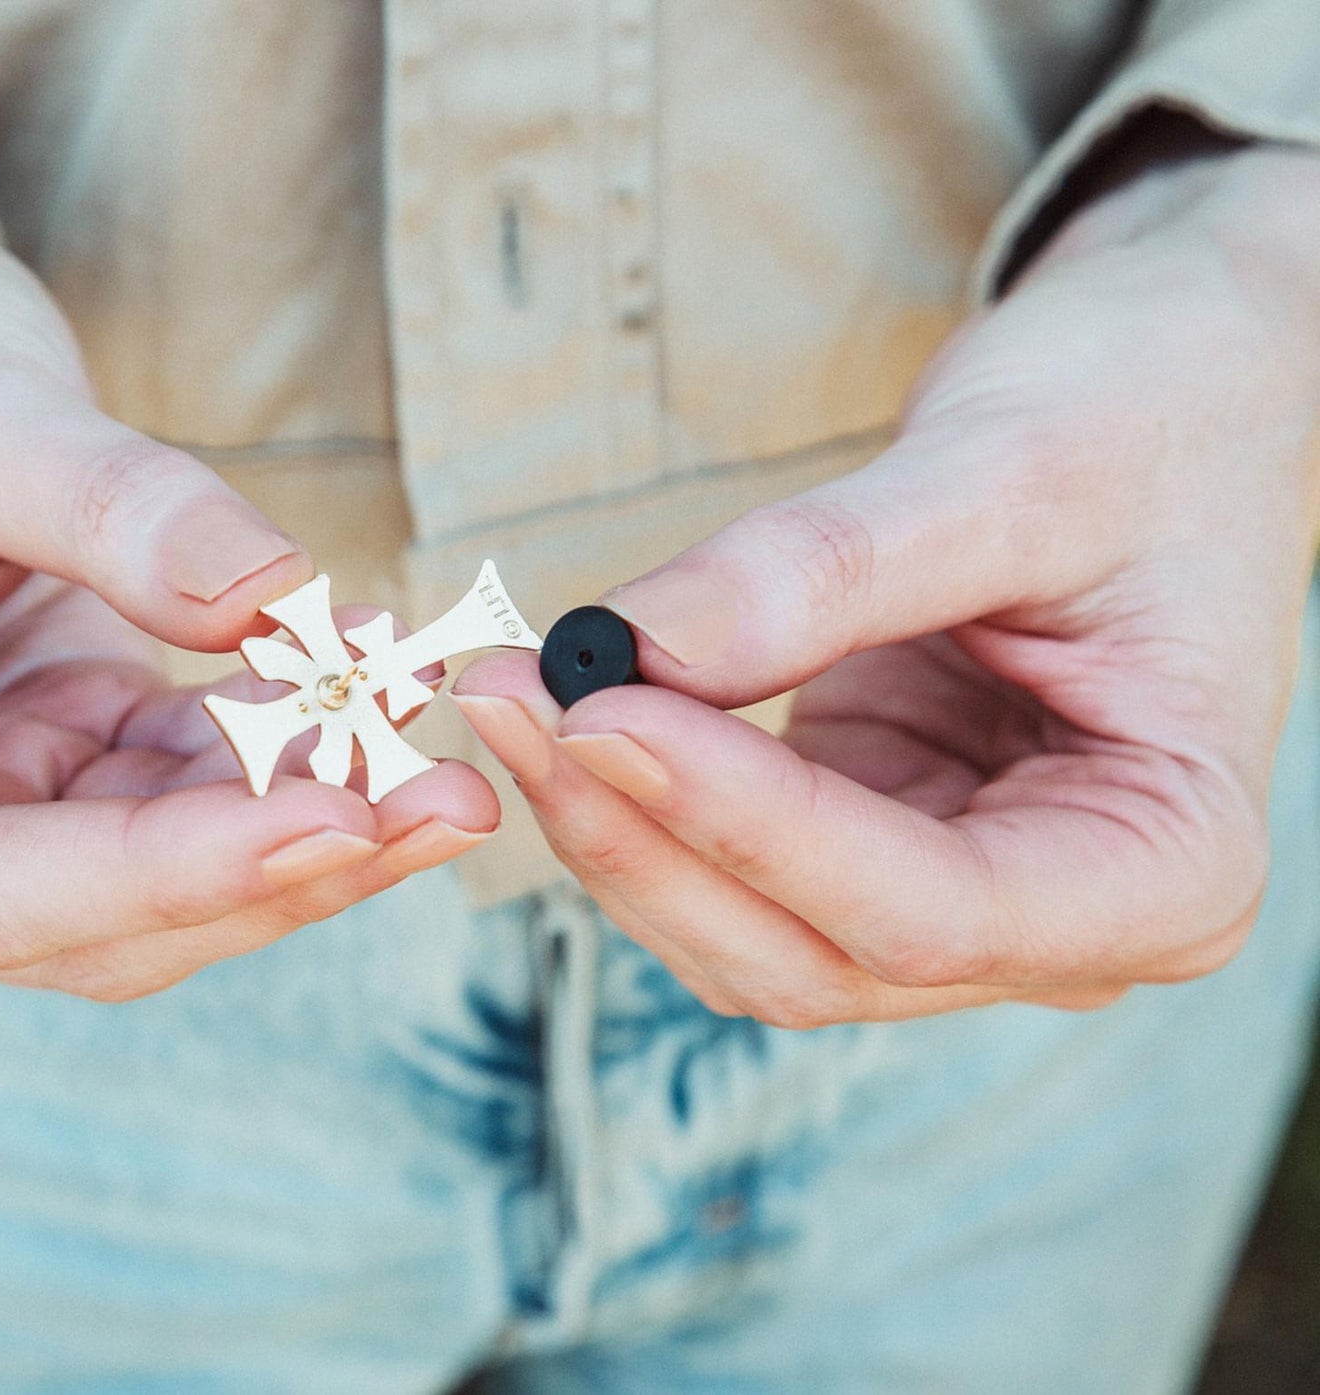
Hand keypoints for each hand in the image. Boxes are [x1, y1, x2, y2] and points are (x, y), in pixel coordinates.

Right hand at [0, 148, 497, 999]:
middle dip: (286, 859)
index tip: (336, 819)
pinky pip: (207, 789)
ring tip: (439, 721)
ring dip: (322, 808)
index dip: (169, 873)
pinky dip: (302, 741)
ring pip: (179, 873)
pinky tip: (383, 670)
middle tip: (449, 798)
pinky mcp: (73, 776)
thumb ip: (112, 510)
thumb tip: (277, 598)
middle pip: (108, 917)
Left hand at [455, 133, 1319, 1026]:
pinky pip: (720, 864)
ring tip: (511, 686)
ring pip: (742, 932)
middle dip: (643, 837)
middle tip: (509, 696)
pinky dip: (631, 796)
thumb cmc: (1150, 415)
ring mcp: (952, 895)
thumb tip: (631, 646)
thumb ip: (830, 572)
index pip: (930, 909)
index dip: (750, 826)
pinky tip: (560, 704)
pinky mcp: (863, 838)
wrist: (1168, 386)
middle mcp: (1058, 923)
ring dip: (612, 827)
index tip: (599, 713)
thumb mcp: (1014, 471)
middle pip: (810, 952)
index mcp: (1163, 866)